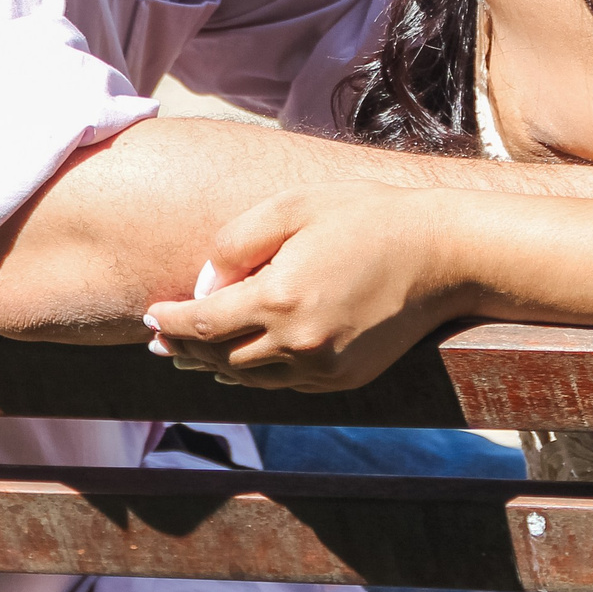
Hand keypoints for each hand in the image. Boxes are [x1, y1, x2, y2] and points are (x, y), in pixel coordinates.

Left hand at [143, 182, 474, 389]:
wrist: (442, 253)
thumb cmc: (367, 216)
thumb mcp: (295, 207)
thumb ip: (238, 243)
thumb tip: (205, 285)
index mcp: (280, 299)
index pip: (202, 323)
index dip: (170, 320)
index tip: (150, 312)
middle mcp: (298, 345)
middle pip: (220, 357)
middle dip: (184, 347)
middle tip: (157, 340)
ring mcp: (324, 368)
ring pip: (250, 379)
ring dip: (214, 366)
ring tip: (188, 354)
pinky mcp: (344, 380)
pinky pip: (284, 384)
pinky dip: (254, 375)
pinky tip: (240, 362)